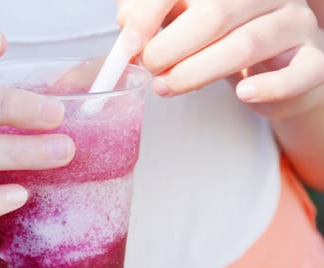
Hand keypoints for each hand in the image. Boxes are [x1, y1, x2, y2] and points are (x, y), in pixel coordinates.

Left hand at [117, 0, 323, 119]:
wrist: (273, 68)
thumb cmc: (221, 42)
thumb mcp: (184, 24)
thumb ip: (155, 19)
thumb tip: (127, 25)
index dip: (151, 11)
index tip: (130, 41)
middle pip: (215, 13)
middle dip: (171, 46)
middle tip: (149, 68)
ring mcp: (294, 23)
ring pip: (246, 44)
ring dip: (197, 72)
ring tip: (166, 88)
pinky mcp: (313, 59)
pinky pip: (300, 72)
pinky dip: (268, 85)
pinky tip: (242, 93)